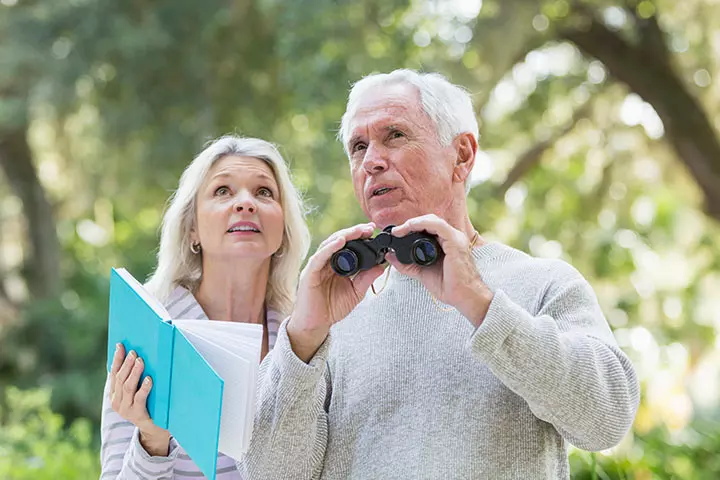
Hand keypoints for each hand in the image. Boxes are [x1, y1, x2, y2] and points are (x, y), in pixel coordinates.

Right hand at [109, 343, 170, 455]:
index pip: (114, 373)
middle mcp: (117, 401)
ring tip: (140, 361)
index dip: (117, 359)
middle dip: (126, 364)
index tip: (121, 345)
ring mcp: (125, 409)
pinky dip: (143, 388)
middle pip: (120, 379)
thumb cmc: (148, 404)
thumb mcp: (138, 390)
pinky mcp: (137, 415)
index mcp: (115, 393)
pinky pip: (139, 399)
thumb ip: (135, 376)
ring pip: (127, 387)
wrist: (154, 427)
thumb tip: (138, 354)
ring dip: (134, 372)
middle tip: (134, 352)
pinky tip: (148, 379)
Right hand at [287, 222, 385, 361]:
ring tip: (358, 230)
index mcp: (336, 264)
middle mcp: (326, 262)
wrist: (315, 324)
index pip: (348, 245)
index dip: (360, 237)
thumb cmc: (332, 307)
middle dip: (354, 232)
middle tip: (369, 227)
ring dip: (345, 235)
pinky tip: (340, 241)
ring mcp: (317, 266)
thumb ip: (367, 279)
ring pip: (330, 244)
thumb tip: (381, 266)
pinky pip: (320, 257)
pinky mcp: (310, 273)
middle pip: (339, 240)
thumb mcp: (356, 292)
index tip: (373, 231)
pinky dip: (330, 247)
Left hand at [388, 215, 492, 325]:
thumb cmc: (449, 286)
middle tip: (395, 232)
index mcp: (446, 243)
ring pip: (432, 220)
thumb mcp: (421, 272)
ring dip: (413, 222)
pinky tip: (410, 227)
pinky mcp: (455, 242)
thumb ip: (406, 264)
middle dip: (410, 223)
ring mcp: (455, 238)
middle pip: (429, 221)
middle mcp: (452, 237)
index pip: (428, 227)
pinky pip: (438, 226)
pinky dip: (422, 224)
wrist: (464, 297)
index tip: (395, 234)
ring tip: (400, 230)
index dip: (411, 227)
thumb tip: (390, 255)